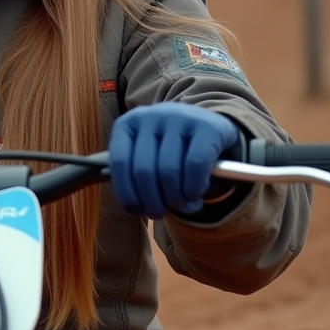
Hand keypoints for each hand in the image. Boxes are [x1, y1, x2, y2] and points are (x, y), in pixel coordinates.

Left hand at [108, 102, 240, 219]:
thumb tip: (132, 207)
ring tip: (181, 205)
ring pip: (169, 171)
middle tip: (159, 214)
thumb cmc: (171, 149)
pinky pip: (195, 166)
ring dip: (174, 199)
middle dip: (152, 201)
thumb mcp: (147, 155)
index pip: (120, 162)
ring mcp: (180, 118)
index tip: (135, 210)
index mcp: (129, 124)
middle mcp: (152, 116)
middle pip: (144, 170)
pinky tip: (195, 195)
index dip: (126, 192)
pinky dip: (193, 188)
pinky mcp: (207, 127)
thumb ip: (135, 175)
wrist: (210, 128)